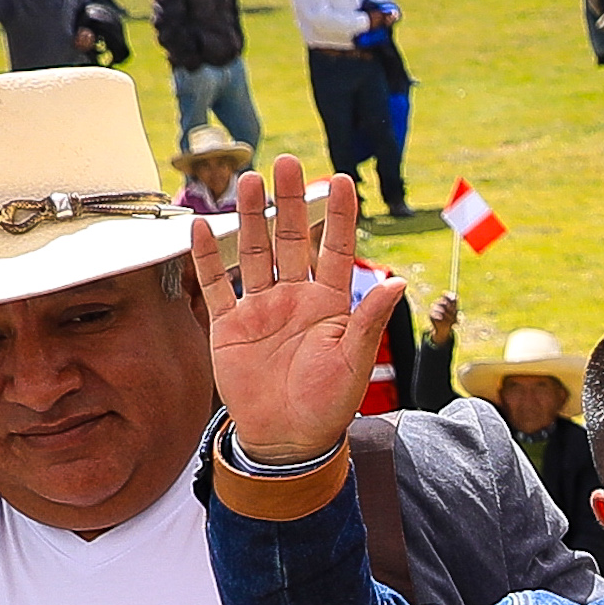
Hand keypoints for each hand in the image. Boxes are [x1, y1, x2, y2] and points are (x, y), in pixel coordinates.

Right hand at [192, 167, 382, 472]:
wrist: (286, 440)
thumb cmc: (328, 405)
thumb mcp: (354, 362)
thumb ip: (369, 321)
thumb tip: (400, 284)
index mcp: (331, 304)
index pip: (337, 249)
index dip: (339, 216)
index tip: (341, 180)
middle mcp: (296, 299)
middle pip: (292, 239)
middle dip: (291, 202)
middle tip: (289, 164)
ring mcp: (262, 308)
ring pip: (255, 252)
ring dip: (253, 217)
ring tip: (251, 180)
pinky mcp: (230, 325)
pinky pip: (216, 283)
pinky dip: (208, 255)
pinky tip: (203, 225)